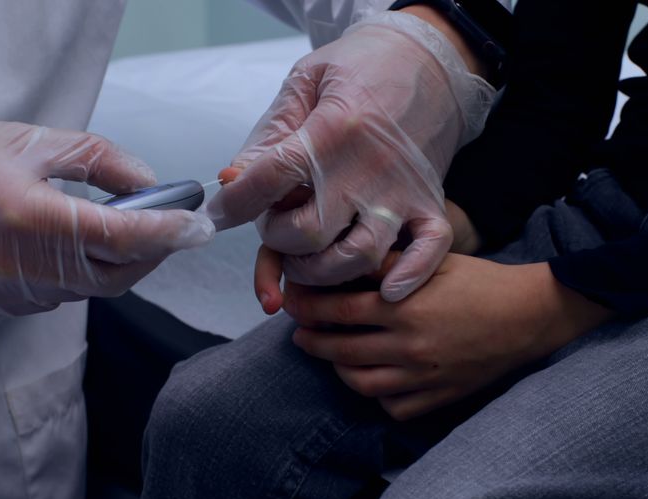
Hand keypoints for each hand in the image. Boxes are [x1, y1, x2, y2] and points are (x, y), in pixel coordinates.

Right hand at [0, 111, 213, 321]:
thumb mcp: (33, 141)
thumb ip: (101, 160)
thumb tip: (151, 182)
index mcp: (30, 220)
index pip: (123, 239)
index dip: (169, 235)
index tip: (200, 227)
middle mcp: (20, 268)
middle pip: (116, 276)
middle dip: (152, 254)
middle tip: (174, 230)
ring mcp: (6, 295)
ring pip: (87, 290)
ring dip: (111, 264)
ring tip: (118, 231)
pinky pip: (54, 298)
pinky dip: (74, 276)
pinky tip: (67, 249)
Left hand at [206, 10, 495, 301]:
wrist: (428, 59)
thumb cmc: (361, 68)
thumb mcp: (306, 82)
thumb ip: (269, 135)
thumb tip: (231, 180)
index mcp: (334, 130)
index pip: (271, 179)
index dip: (235, 204)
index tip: (218, 215)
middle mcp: (368, 167)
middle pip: (310, 233)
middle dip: (279, 241)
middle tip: (276, 226)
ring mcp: (403, 191)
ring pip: (357, 257)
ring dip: (322, 270)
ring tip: (308, 257)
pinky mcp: (430, 203)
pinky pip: (427, 251)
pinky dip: (408, 276)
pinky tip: (385, 289)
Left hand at [281, 253, 615, 419]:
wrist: (527, 315)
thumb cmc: (479, 282)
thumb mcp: (433, 263)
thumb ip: (389, 266)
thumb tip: (344, 262)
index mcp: (404, 309)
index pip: (338, 311)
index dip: (308, 307)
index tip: (293, 301)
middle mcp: (408, 346)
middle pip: (341, 350)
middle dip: (311, 340)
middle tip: (299, 332)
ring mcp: (423, 377)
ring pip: (361, 384)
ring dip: (338, 369)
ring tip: (331, 356)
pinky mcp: (439, 396)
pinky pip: (393, 407)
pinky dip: (377, 396)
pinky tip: (373, 380)